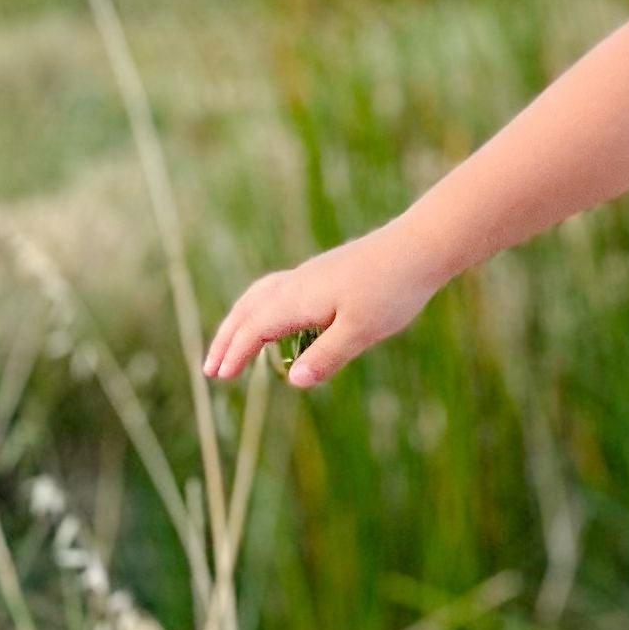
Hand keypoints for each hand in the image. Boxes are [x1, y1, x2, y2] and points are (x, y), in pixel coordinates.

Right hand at [204, 230, 443, 389]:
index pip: (254, 330)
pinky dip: (259, 306)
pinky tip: (271, 317)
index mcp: (298, 299)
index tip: (219, 377)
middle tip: (210, 370)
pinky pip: (276, 289)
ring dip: (239, 321)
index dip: (235, 354)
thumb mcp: (361, 331)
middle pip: (247, 311)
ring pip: (259, 297)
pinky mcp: (323, 273)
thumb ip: (326, 357)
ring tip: (229, 344)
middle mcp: (296, 284)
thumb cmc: (392, 290)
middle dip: (226, 340)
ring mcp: (309, 276)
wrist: (419, 247)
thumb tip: (293, 382)